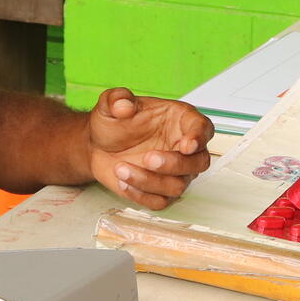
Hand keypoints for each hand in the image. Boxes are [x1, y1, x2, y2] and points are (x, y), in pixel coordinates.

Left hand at [86, 88, 213, 209]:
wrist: (97, 146)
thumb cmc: (113, 123)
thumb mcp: (110, 104)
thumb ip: (116, 99)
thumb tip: (124, 106)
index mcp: (179, 120)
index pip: (202, 128)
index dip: (199, 137)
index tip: (187, 145)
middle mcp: (182, 147)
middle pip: (199, 162)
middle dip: (175, 164)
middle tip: (148, 158)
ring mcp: (174, 172)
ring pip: (178, 186)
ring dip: (150, 181)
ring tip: (121, 168)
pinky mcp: (160, 191)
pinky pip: (160, 201)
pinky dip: (141, 195)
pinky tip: (123, 182)